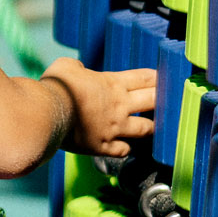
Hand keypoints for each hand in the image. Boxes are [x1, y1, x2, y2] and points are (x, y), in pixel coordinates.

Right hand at [43, 57, 157, 158]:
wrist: (45, 114)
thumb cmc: (55, 86)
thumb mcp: (65, 66)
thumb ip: (77, 67)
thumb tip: (78, 69)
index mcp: (112, 84)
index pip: (145, 78)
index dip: (159, 78)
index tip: (167, 79)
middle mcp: (119, 106)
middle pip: (153, 101)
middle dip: (164, 100)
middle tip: (171, 101)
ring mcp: (113, 128)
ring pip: (145, 129)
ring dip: (152, 127)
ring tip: (154, 127)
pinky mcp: (102, 146)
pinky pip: (123, 150)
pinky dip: (126, 148)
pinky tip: (125, 147)